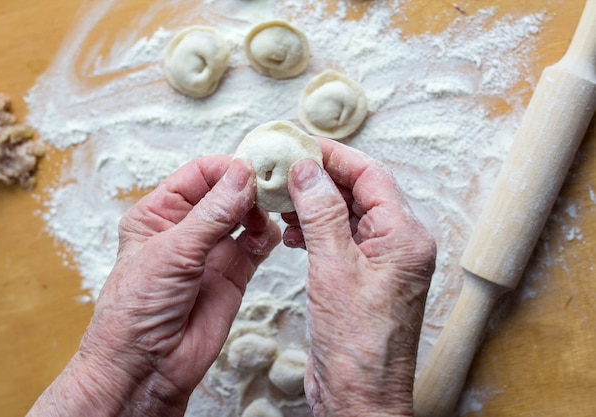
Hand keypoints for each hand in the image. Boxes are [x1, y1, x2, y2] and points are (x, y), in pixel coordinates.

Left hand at [27, 156, 280, 416]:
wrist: (147, 366)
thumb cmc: (135, 310)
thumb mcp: (172, 252)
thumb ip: (211, 214)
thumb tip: (241, 176)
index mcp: (159, 213)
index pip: (199, 174)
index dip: (227, 168)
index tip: (253, 168)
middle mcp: (188, 228)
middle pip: (227, 191)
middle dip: (249, 187)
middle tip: (270, 188)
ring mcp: (212, 250)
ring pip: (245, 215)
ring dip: (260, 210)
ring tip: (268, 213)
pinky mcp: (233, 273)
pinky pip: (257, 244)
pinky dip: (267, 236)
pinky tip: (265, 238)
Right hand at [283, 139, 435, 416]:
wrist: (360, 397)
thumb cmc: (357, 345)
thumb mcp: (333, 268)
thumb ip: (321, 213)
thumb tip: (307, 170)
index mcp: (404, 237)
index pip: (371, 176)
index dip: (335, 157)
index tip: (303, 146)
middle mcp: (400, 246)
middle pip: (361, 193)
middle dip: (322, 181)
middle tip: (285, 172)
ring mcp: (383, 264)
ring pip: (349, 216)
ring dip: (316, 206)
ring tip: (284, 204)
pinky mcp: (366, 279)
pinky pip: (343, 240)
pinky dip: (318, 231)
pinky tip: (294, 234)